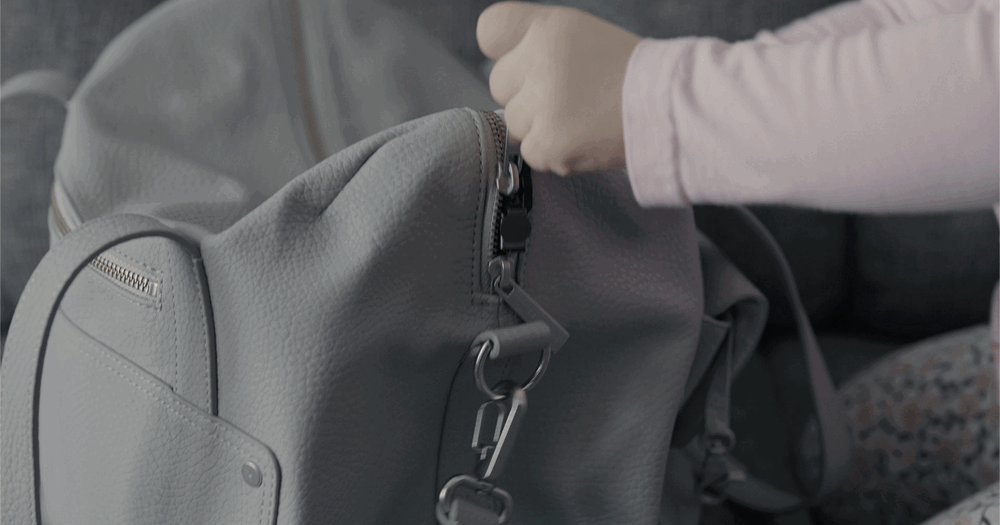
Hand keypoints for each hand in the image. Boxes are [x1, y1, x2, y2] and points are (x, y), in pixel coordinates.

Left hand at [477, 2, 641, 176]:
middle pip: (499, 83)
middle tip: (568, 94)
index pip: (491, 29)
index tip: (524, 60)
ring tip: (580, 117)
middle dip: (526, 92)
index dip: (505, 48)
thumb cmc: (629, 74)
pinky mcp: (547, 143)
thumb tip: (505, 65)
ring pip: (514, 121)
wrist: (669, 110)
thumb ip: (538, 42)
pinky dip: (553, 151)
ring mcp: (541, 105)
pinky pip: (530, 151)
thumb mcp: (582, 35)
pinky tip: (582, 137)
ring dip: (540, 124)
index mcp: (548, 27)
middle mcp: (539, 61)